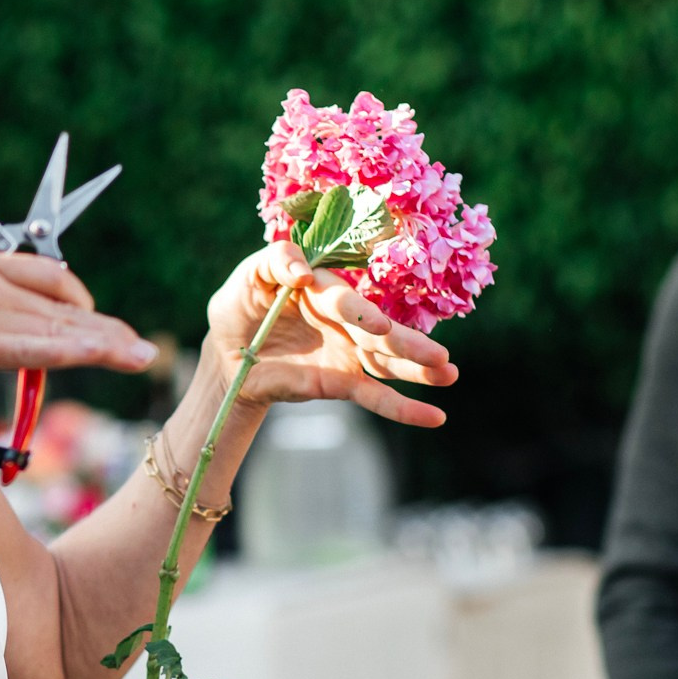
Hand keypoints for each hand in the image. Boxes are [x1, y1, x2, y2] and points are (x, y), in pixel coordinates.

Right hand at [0, 237, 157, 376]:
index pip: (39, 275)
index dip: (72, 298)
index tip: (91, 314)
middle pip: (60, 301)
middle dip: (101, 325)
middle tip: (135, 344)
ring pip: (57, 326)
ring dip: (103, 341)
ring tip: (139, 353)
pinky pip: (36, 346)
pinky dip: (76, 350)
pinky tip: (104, 354)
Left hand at [204, 243, 457, 427]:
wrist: (229, 352)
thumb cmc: (241, 304)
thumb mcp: (249, 275)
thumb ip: (276, 261)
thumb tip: (301, 274)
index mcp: (325, 289)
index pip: (345, 300)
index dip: (361, 313)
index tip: (379, 327)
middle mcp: (344, 321)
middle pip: (380, 333)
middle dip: (409, 345)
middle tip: (438, 357)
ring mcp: (347, 353)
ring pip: (387, 362)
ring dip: (418, 370)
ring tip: (448, 375)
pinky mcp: (341, 383)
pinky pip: (376, 397)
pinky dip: (404, 409)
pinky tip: (435, 417)